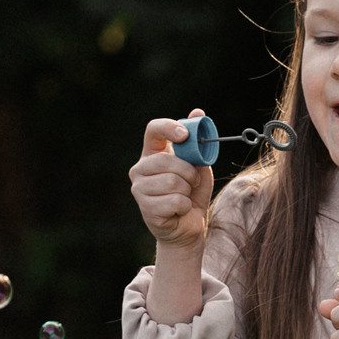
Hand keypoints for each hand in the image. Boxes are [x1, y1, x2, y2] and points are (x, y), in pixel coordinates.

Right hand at [130, 115, 213, 251]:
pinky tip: (180, 210)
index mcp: (152, 153)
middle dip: (189, 172)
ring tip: (185, 196)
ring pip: (173, 182)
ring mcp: (139, 189)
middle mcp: (140, 169)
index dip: (168, 128)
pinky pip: (175, 200)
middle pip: (167, 161)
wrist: (189, 226)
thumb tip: (197, 112)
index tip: (184, 136)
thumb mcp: (198, 164)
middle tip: (192, 181)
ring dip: (188, 190)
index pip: (152, 130)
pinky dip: (185, 206)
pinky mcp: (146, 208)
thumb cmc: (192, 193)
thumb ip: (197, 142)